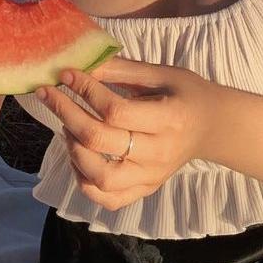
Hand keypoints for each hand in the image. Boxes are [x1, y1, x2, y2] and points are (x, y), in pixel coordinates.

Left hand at [36, 56, 218, 211]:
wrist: (212, 126)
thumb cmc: (187, 94)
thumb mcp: (161, 74)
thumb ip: (122, 71)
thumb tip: (83, 65)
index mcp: (168, 119)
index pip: (114, 111)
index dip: (85, 90)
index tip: (67, 74)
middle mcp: (159, 153)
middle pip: (100, 141)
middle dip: (67, 113)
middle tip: (50, 94)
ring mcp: (151, 177)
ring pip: (99, 177)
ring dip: (73, 150)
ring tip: (67, 127)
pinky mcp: (145, 189)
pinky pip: (106, 198)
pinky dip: (84, 181)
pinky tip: (78, 156)